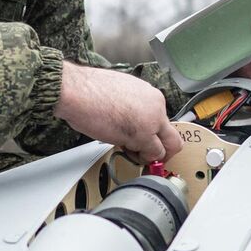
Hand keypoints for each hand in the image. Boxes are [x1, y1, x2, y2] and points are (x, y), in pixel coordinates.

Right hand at [53, 62, 182, 163]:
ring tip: (130, 151)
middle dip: (162, 150)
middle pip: (172, 137)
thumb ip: (134, 107)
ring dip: (149, 155)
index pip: (162, 122)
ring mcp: (152, 121)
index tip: (144, 140)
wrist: (78, 90)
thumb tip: (132, 120)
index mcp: (151, 96)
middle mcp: (156, 107)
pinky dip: (142, 159)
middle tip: (149, 155)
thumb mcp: (121, 93)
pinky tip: (126, 151)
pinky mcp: (143, 135)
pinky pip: (152, 155)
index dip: (152, 135)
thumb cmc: (89, 90)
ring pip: (165, 149)